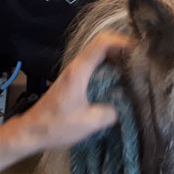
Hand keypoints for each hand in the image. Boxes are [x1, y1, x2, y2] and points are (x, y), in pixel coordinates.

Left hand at [8, 31, 131, 152]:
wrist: (31, 132)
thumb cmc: (56, 126)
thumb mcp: (88, 123)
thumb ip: (110, 113)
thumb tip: (124, 108)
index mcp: (79, 71)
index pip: (102, 43)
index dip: (122, 41)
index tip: (139, 51)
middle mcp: (76, 67)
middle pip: (102, 45)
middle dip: (124, 49)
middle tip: (142, 62)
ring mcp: (75, 73)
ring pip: (100, 56)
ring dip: (118, 59)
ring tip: (136, 71)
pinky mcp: (75, 81)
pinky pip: (96, 67)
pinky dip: (110, 69)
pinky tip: (121, 82)